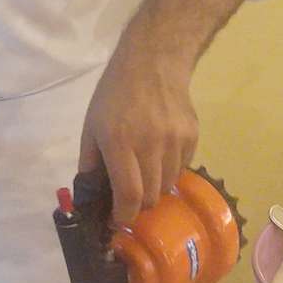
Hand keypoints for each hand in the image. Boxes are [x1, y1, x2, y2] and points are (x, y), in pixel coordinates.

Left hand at [79, 33, 197, 225]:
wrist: (153, 61)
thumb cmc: (115, 94)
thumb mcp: (91, 126)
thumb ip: (90, 163)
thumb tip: (91, 196)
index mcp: (119, 142)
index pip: (129, 195)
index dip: (124, 216)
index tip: (118, 220)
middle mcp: (150, 144)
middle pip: (150, 196)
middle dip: (137, 204)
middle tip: (128, 196)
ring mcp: (175, 140)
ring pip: (168, 185)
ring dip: (154, 187)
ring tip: (144, 172)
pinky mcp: (192, 136)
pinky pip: (182, 168)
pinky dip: (169, 171)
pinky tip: (159, 154)